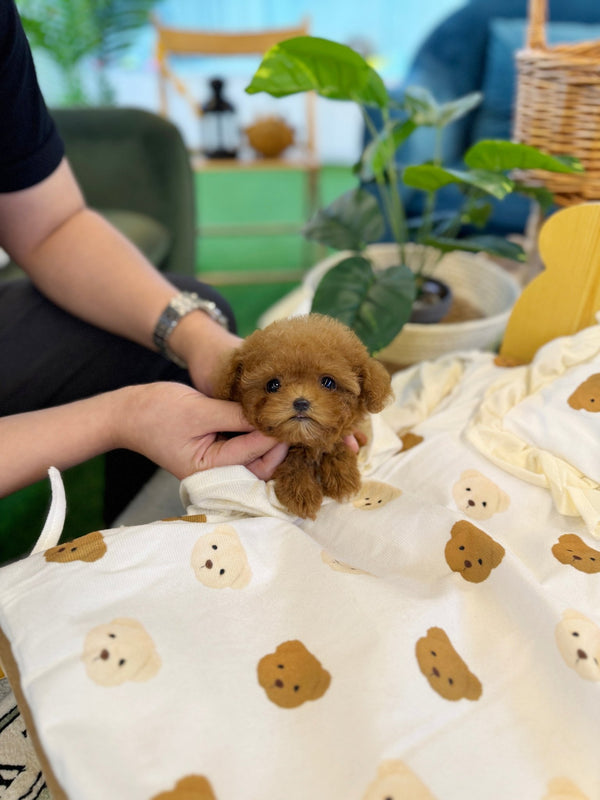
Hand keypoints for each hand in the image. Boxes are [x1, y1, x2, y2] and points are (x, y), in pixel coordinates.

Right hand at [118, 382, 287, 480]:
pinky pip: (245, 450)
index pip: (250, 455)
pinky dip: (257, 436)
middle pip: (258, 468)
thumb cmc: (157, 412)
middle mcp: (215, 475)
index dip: (272, 436)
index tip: (290, 416)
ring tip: (288, 421)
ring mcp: (217, 466)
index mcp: (207, 471)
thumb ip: (234, 415)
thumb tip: (269, 415)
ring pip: (255, 460)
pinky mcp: (218, 453)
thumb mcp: (199, 410)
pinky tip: (270, 420)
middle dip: (278, 446)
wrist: (129, 413)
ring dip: (270, 442)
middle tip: (296, 422)